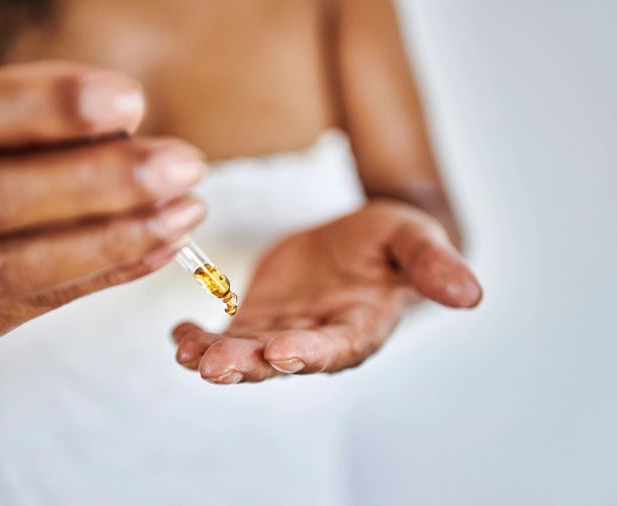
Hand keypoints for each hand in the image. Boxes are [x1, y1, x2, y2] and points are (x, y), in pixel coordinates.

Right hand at [0, 61, 206, 339]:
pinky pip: (49, 298)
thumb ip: (31, 118)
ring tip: (187, 208)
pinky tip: (166, 242)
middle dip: (99, 181)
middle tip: (182, 165)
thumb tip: (125, 127)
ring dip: (118, 235)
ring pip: (23, 265)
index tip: (128, 102)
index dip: (39, 109)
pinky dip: (114, 268)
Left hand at [172, 199, 481, 383]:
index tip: (279, 351)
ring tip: (187, 354)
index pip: (336, 348)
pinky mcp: (258, 320)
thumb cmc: (391, 241)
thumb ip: (435, 266)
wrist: (358, 240)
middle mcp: (319, 339)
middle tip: (213, 365)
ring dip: (216, 356)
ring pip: (247, 352)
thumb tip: (472, 293)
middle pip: (281, 359)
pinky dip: (199, 337)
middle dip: (248, 364)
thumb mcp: (414, 239)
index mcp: (360, 326)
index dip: (309, 353)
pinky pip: (226, 334)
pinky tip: (178, 335)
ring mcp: (284, 332)